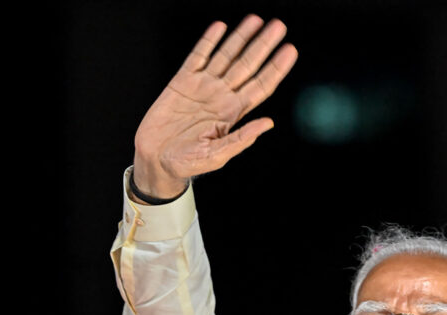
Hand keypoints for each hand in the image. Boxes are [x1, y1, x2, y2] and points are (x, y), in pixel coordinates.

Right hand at [132, 15, 297, 199]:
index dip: (276, 68)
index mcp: (233, 113)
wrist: (156, 159)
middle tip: (279, 27)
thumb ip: (241, 139)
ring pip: (226, 56)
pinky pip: (198, 56)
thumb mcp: (217, 156)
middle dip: (263, 46)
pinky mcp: (181, 82)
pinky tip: (220, 28)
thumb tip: (268, 123)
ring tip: (255, 20)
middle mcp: (221, 96)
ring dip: (241, 38)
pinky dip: (208, 42)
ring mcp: (203, 87)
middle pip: (248, 66)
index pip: (261, 86)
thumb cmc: (187, 163)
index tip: (290, 51)